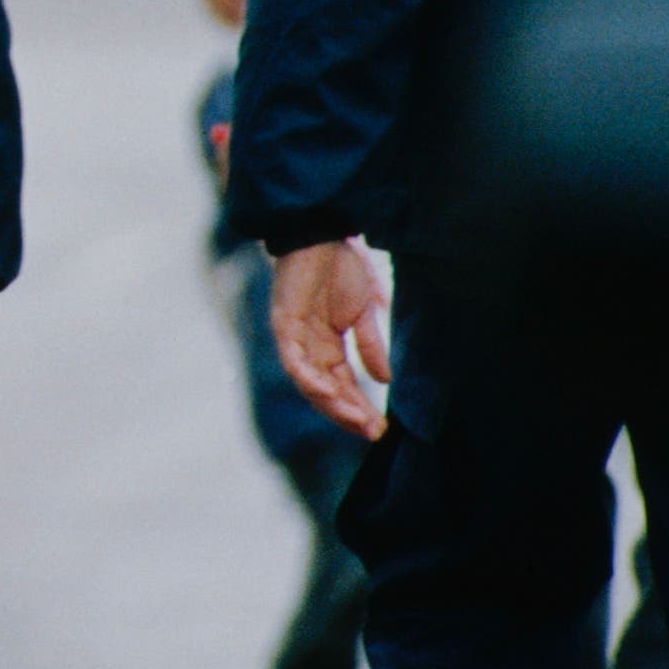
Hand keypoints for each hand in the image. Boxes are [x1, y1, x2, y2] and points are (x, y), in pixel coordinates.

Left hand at [270, 239, 391, 441]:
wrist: (321, 235)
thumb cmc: (340, 269)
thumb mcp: (363, 313)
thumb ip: (370, 346)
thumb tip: (385, 380)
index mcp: (326, 346)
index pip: (342, 386)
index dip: (360, 408)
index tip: (382, 429)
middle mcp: (308, 348)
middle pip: (325, 392)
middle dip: (348, 414)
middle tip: (372, 433)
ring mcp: (294, 337)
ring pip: (309, 382)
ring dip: (332, 403)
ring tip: (356, 419)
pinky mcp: (284, 324)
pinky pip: (293, 359)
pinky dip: (309, 378)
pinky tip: (328, 392)